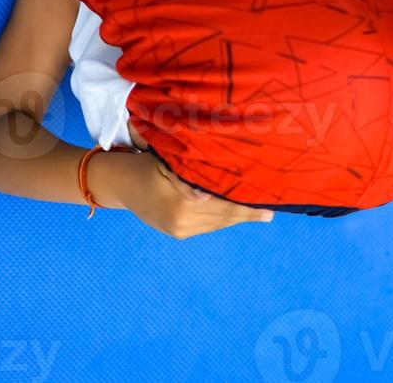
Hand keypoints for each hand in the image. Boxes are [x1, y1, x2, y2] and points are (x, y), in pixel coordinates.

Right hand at [103, 149, 275, 238]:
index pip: (222, 201)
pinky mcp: (179, 233)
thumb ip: (192, 172)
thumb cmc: (147, 162)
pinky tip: (239, 212)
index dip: (245, 201)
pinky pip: (209, 225)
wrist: (120, 184)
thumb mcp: (168, 159)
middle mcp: (182, 220)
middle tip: (272, 210)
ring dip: (239, 216)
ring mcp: (181, 229)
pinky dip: (225, 218)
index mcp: (181, 201)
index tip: (266, 200)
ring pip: (218, 222)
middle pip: (224, 215)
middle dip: (248, 212)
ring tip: (262, 212)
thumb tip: (218, 182)